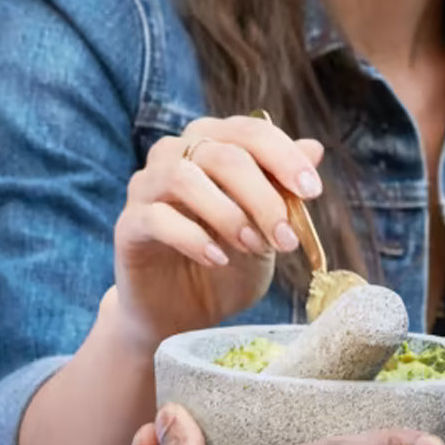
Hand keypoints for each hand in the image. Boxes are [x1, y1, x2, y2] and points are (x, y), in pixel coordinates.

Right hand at [111, 115, 324, 349]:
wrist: (180, 313)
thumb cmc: (227, 263)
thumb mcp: (266, 228)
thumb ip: (283, 190)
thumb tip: (315, 147)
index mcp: (211, 144)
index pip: (249, 131)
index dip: (283, 156)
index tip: (312, 191)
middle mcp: (174, 154)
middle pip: (221, 153)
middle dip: (262, 196)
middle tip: (286, 239)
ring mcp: (146, 186)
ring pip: (184, 177)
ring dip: (228, 213)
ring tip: (252, 247)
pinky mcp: (129, 223)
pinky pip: (157, 217)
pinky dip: (193, 238)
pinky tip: (218, 260)